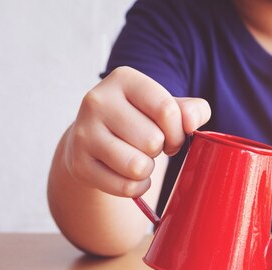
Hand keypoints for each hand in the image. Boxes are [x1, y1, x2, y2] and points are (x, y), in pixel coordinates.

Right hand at [62, 66, 210, 196]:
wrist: (93, 140)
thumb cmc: (139, 121)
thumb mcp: (166, 108)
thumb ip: (193, 110)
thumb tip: (192, 123)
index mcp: (123, 79)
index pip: (167, 110)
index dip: (178, 132)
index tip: (172, 135)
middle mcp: (97, 101)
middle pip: (153, 140)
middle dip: (160, 150)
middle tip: (150, 147)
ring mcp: (83, 132)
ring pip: (137, 166)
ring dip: (147, 170)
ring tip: (139, 159)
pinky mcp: (79, 164)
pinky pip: (125, 187)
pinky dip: (136, 187)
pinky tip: (129, 175)